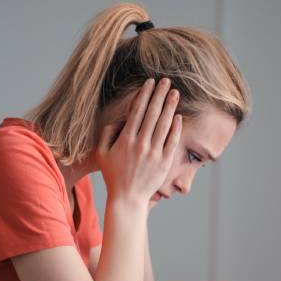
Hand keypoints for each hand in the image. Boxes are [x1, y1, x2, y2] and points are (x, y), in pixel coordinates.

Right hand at [96, 77, 181, 204]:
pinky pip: (172, 141)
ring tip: (175, 93)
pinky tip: (178, 116)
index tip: (150, 83)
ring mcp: (154, 153)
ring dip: (170, 107)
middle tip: (166, 81)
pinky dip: (176, 128)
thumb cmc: (113, 175)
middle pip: (152, 114)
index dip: (145, 95)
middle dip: (160, 95)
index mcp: (125, 140)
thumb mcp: (101, 153)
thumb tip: (118, 119)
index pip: (137, 111)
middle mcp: (140, 144)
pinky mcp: (164, 163)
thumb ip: (106, 134)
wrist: (127, 199)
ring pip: (164, 125)